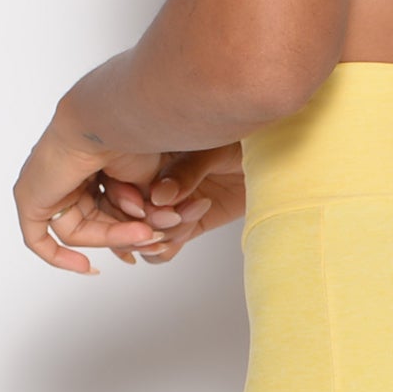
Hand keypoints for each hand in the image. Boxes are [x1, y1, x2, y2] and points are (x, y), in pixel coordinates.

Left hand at [13, 121, 170, 273]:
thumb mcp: (144, 178)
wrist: (105, 121)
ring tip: (141, 232)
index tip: (149, 241)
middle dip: (122, 234)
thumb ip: (143, 205)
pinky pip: (38, 239)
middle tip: (150, 237)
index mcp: (87, 163)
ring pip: (77, 229)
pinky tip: (87, 267)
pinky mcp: (30, 198)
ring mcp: (45, 186)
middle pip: (92, 219)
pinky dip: (60, 257)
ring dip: (111, 235)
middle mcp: (64, 173)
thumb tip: (149, 234)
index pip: (104, 206)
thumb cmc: (128, 136)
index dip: (127, 227)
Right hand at [101, 142, 245, 265]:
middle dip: (144, 221)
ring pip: (140, 235)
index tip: (147, 204)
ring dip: (161, 232)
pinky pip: (163, 247)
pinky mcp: (186, 226)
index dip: (125, 199)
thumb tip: (159, 194)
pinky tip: (192, 223)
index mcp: (149, 155)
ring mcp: (168, 206)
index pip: (116, 183)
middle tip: (173, 215)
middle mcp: (152, 182)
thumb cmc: (246, 144)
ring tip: (190, 214)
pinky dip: (169, 246)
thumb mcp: (214, 150)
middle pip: (121, 215)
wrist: (276, 166)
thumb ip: (186, 171)